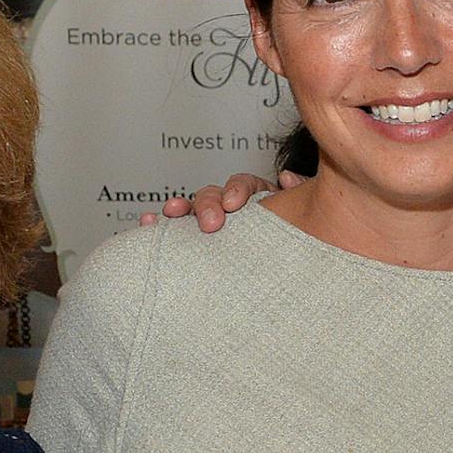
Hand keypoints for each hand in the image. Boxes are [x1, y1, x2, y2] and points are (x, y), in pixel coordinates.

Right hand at [137, 170, 299, 231]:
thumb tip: (288, 179)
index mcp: (258, 200)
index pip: (244, 185)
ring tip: (169, 213)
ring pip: (192, 212)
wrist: (295, 273)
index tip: (235, 203)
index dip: (237, 190)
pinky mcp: (200, 246)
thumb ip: (302, 194)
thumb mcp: (305, 216)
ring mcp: (215, 226)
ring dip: (179, 210)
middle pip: (214, 196)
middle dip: (208, 205)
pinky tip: (147, 224)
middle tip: (211, 224)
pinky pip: (179, 234)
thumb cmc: (299, 238)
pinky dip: (160, 226)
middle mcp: (232, 211)